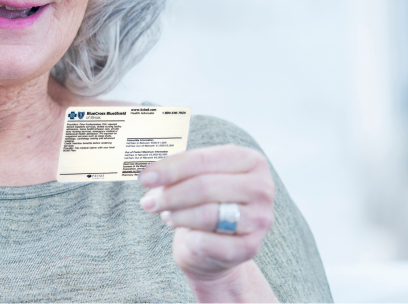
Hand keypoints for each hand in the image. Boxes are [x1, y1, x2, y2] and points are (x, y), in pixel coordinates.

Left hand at [140, 144, 277, 301]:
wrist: (217, 247)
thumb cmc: (206, 203)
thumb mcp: (196, 179)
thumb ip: (178, 171)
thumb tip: (150, 174)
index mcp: (251, 160)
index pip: (203, 160)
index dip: (170, 168)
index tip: (144, 178)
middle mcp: (262, 188)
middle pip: (204, 187)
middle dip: (170, 195)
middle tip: (147, 203)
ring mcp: (261, 219)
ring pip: (207, 214)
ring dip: (177, 215)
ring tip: (167, 215)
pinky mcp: (251, 247)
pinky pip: (208, 242)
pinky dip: (189, 238)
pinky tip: (185, 234)